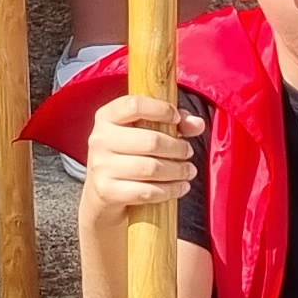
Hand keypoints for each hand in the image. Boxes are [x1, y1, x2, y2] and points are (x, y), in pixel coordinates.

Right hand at [77, 90, 199, 213]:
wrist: (102, 190)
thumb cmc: (129, 153)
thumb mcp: (145, 131)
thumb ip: (173, 122)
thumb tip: (197, 124)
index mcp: (107, 116)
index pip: (134, 105)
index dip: (161, 110)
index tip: (177, 118)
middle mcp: (100, 139)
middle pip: (150, 141)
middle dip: (178, 148)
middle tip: (188, 152)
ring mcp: (101, 166)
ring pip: (151, 168)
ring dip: (177, 170)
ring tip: (188, 170)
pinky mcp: (107, 191)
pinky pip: (147, 192)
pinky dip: (170, 190)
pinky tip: (180, 187)